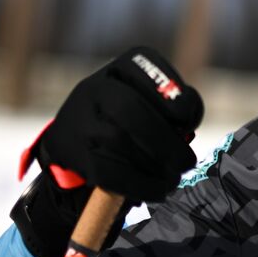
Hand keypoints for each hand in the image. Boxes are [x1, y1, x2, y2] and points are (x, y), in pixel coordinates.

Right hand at [11, 47, 203, 256]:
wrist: (76, 145)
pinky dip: (138, 184)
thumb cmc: (128, 123)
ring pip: (116, 140)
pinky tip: (156, 190)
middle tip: (186, 162)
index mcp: (119, 69)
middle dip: (165, 141)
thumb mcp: (148, 102)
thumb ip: (171, 106)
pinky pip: (106, 170)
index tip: (188, 122)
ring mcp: (77, 119)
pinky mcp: (69, 152)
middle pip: (130, 109)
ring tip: (173, 179)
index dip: (173, 94)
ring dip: (154, 166)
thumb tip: (184, 130)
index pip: (145, 65)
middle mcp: (93, 87)